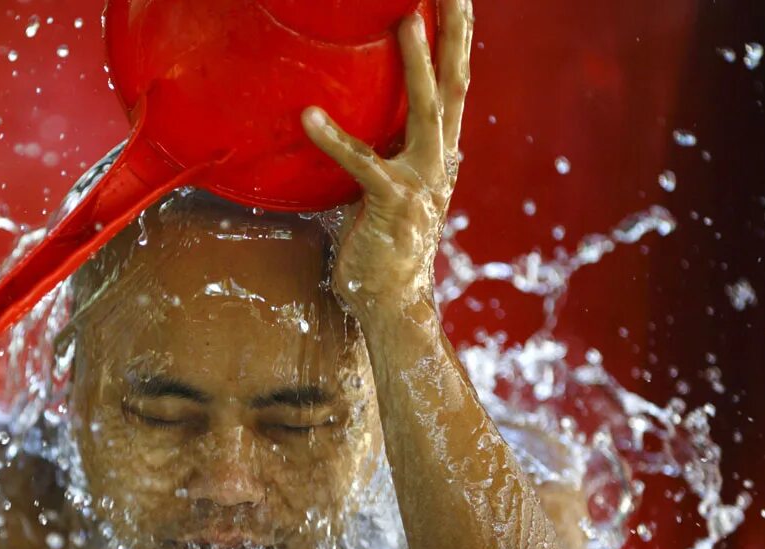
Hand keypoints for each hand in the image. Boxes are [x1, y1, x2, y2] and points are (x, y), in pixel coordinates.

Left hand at [300, 0, 473, 315]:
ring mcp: (421, 182)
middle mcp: (439, 160)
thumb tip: (347, 124)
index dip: (456, 40)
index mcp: (437, 153)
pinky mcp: (393, 204)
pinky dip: (333, 137)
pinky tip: (308, 116)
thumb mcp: (382, 189)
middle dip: (456, 32)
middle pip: (456, 83)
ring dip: (418, 64)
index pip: (452, 85)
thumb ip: (378, 154)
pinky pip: (362, 163)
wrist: (391, 302)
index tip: (455, 0)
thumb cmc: (378, 246)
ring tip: (405, 19)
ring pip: (427, 110)